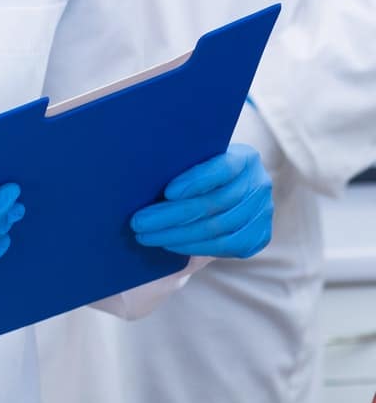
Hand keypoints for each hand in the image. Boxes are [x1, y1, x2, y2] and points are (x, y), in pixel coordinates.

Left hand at [131, 144, 272, 258]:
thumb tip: (141, 168)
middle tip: (139, 222)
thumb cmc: (195, 167)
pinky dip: (194, 247)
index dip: (196, 181)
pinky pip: (225, 246)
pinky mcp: (259, 236)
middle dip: (171, 215)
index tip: (167, 192)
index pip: (222, 168)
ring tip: (146, 236)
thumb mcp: (192, 156)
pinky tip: (169, 244)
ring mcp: (263, 212)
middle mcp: (259, 184)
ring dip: (177, 234)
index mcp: (245, 157)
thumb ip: (181, 160)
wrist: (222, 189)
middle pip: (214, 203)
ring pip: (217, 228)